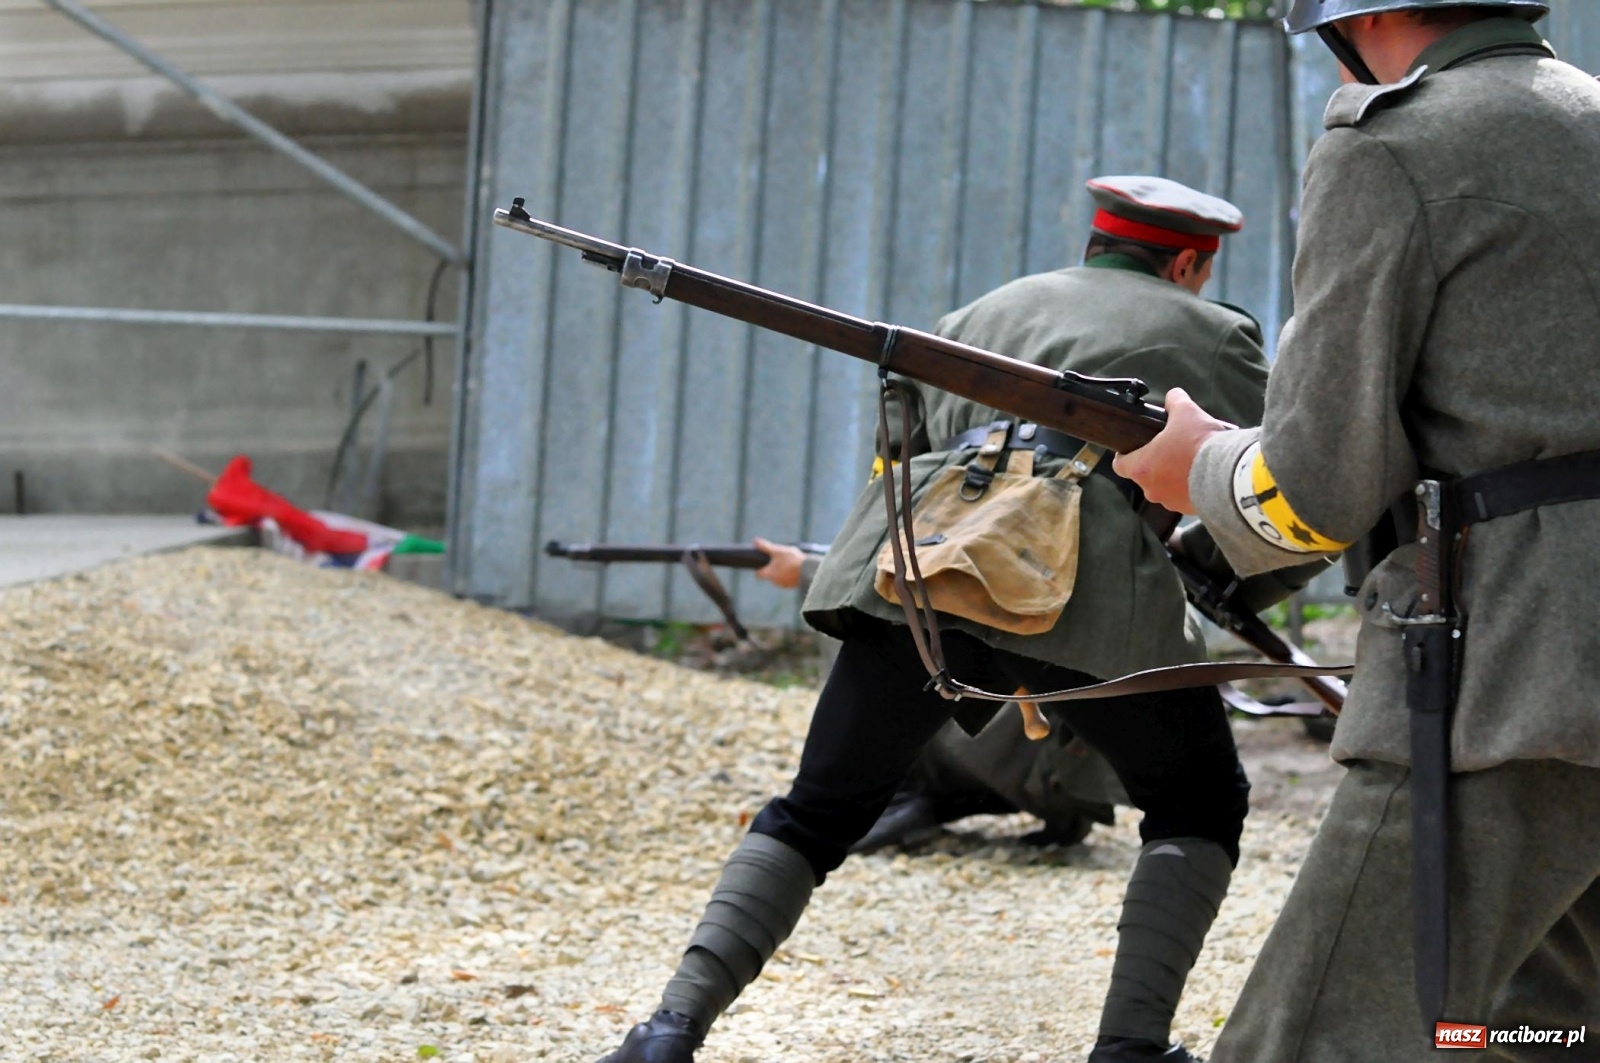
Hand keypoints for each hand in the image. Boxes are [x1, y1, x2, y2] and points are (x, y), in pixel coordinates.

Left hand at [752, 537, 806, 588]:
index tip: (762, 564)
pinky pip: (788, 579)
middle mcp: (775, 582)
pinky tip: (796, 568)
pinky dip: (790, 575)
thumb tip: (755, 541)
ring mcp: (785, 584)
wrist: (808, 570)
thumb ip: (766, 547)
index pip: (759, 575)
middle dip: (773, 568)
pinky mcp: (793, 585)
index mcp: (769, 574)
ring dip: (782, 571)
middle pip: (770, 575)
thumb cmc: (791, 560)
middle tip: (780, 559)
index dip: (759, 569)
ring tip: (790, 562)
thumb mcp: (778, 551)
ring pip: (780, 577)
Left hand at [1112, 387, 1233, 514]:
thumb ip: (1174, 402)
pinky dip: (1190, 486)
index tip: (1133, 447)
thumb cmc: (1199, 443)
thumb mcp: (1186, 412)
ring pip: (1165, 487)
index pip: (1120, 465)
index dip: (1124, 454)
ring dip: (1173, 475)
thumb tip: (1173, 396)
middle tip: (1171, 448)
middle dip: (1156, 462)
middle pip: (1145, 475)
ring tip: (1191, 460)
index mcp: (1141, 467)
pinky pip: (1184, 496)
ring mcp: (1170, 502)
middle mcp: (1151, 489)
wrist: (1227, 473)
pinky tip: (1203, 473)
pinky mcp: (1188, 509)